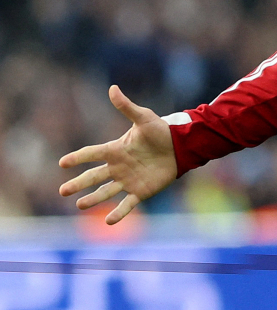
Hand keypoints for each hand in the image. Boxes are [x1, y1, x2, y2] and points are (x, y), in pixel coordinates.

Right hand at [58, 85, 177, 223]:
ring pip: (106, 192)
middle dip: (78, 183)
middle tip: (62, 190)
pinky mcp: (141, 191)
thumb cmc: (160, 130)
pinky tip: (108, 221)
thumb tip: (113, 88)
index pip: (92, 154)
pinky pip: (127, 204)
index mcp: (116, 149)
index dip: (78, 158)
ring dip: (93, 199)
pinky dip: (118, 213)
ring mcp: (128, 180)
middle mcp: (118, 167)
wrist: (181, 146)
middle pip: (93, 177)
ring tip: (79, 205)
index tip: (63, 162)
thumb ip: (127, 107)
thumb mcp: (144, 118)